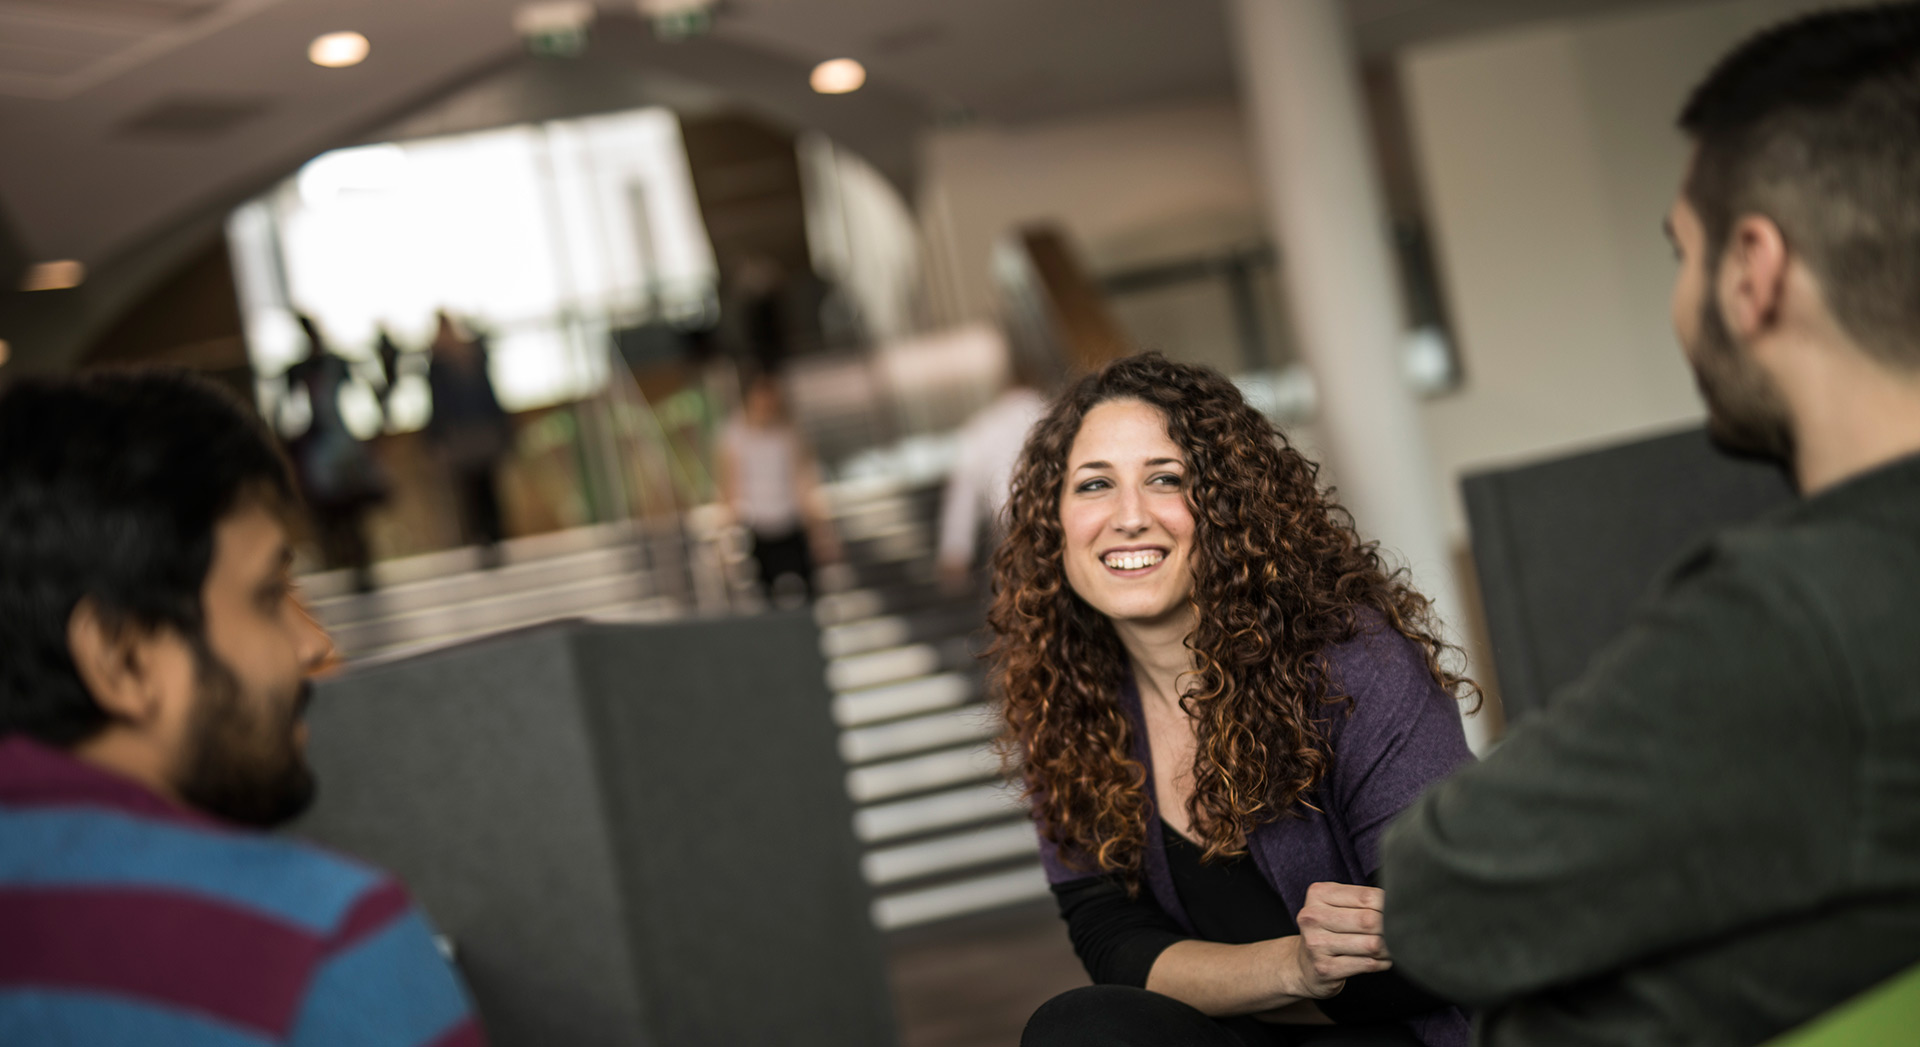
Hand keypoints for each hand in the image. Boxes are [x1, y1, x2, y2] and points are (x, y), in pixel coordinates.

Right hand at [1285, 881, 1391, 998]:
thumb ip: (1361, 900)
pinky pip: (1367, 964)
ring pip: (1371, 944)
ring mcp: (1317, 944)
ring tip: (1390, 947)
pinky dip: (1382, 963)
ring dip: (1388, 948)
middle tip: (1399, 932)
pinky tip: (1381, 960)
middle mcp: (1313, 917)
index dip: (1389, 905)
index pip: (1367, 896)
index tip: (1398, 913)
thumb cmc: (1327, 931)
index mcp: (1318, 894)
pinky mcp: (1325, 968)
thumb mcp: (1335, 906)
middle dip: (1390, 928)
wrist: (1303, 965)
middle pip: (1370, 920)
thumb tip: (1399, 902)